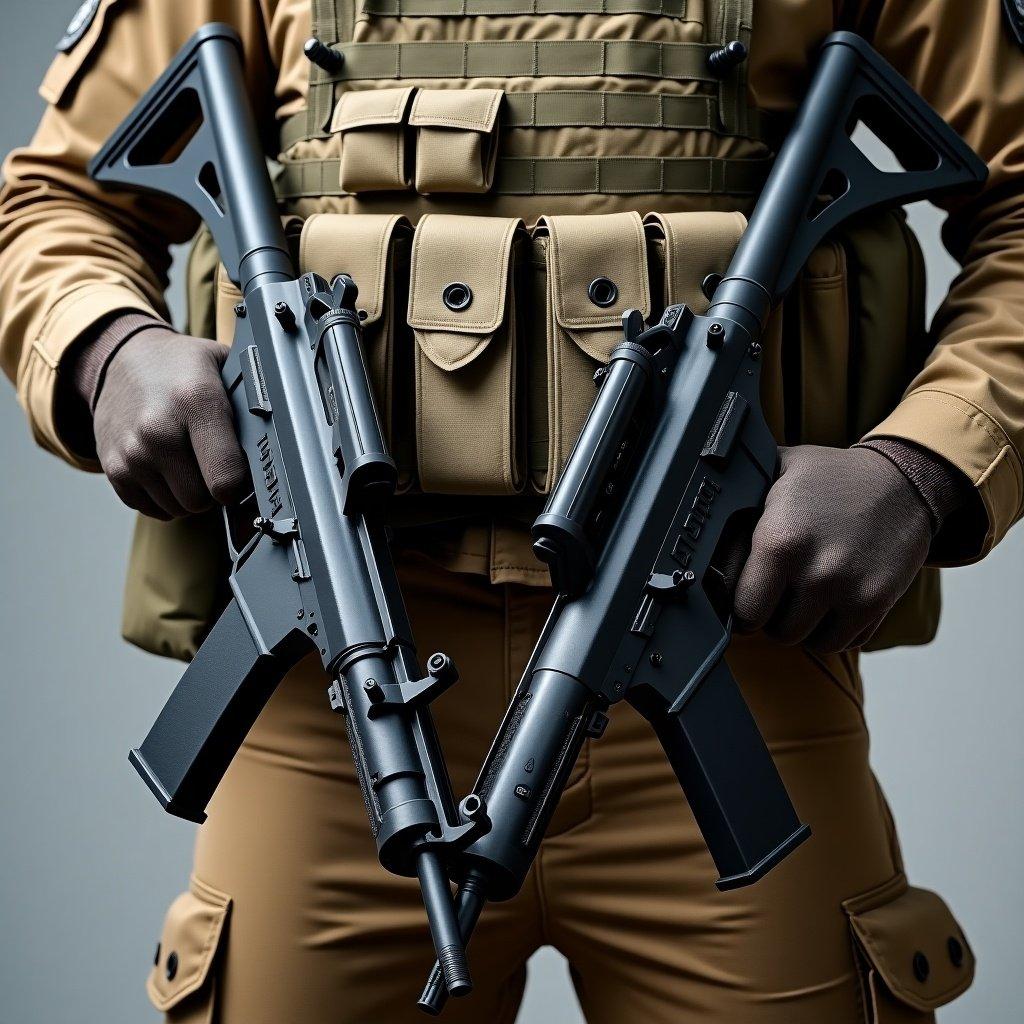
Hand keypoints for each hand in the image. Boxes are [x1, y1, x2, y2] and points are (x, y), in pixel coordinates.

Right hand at [89, 321, 247, 518]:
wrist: (120, 359)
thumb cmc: (182, 367)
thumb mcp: (224, 366)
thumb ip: (253, 405)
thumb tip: (290, 446)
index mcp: (196, 401)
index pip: (227, 477)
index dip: (242, 484)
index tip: (245, 473)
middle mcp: (159, 430)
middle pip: (203, 500)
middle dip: (217, 489)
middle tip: (217, 462)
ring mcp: (132, 452)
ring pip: (180, 509)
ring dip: (191, 494)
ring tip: (192, 460)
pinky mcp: (113, 468)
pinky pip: (154, 509)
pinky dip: (166, 497)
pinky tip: (170, 467)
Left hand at [730, 445, 934, 652]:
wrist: (901, 481)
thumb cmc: (827, 478)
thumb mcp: (773, 474)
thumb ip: (737, 508)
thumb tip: (696, 541)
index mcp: (779, 542)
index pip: (743, 609)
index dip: (740, 604)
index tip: (745, 594)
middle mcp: (815, 572)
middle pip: (775, 631)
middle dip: (771, 614)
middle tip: (776, 590)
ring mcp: (851, 591)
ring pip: (808, 642)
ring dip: (802, 624)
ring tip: (803, 593)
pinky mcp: (878, 603)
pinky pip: (843, 642)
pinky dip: (833, 629)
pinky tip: (830, 599)